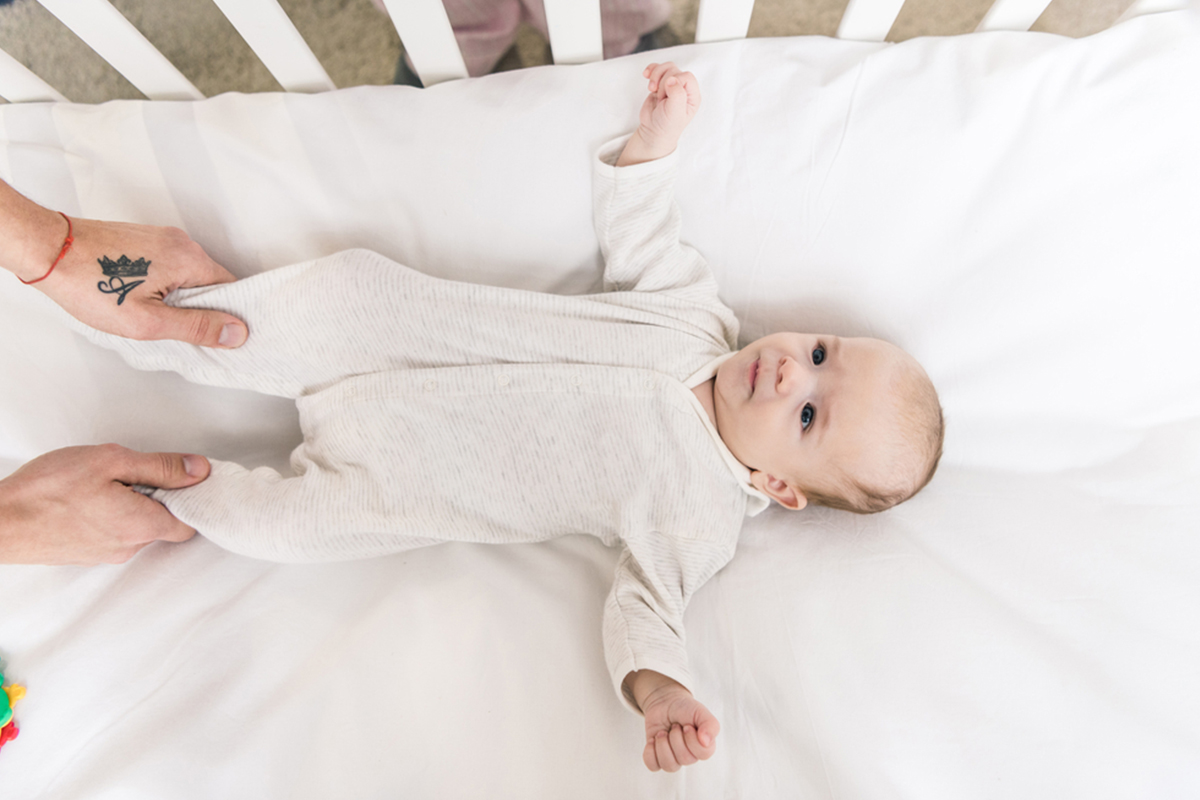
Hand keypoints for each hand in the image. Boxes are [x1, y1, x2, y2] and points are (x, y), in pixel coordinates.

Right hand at [0, 445, 208, 564]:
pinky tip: (88, 498)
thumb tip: (199, 470)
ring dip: (132, 505)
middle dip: (159, 498)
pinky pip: (112, 533)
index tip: (186, 478)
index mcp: (141, 525)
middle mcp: (128, 546)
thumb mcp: (111, 461)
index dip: (193, 499)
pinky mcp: (85, 554)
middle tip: (134, 474)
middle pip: (164, 523)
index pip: (191, 522)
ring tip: (104, 484)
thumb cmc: (47, 491)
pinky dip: (110, 515)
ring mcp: (105, 554)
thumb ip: (161, 466)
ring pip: (136, 528)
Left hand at [31, 215, 247, 347]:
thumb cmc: (89, 284)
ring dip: (178, 296)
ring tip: (149, 312)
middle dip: (199, 307)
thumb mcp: (147, 321)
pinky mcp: (144, 238)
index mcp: (188, 259)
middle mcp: (180, 242)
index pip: (231, 288)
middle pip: (210, 281)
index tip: (217, 334)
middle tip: (173, 328)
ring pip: (187, 274)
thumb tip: (236, 331)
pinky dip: (163, 283)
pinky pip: (169, 264)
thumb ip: (196, 327)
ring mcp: (161, 237)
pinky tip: (138, 296)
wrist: (48, 250)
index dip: (227, 314)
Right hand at [616, 62, 700, 166]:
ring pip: (666, 67)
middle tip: (660, 98)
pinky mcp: (659, 84)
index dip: (675, 82)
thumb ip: (677, 94)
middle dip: (663, 82)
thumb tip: (672, 79)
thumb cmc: (667, 125)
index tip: (667, 96)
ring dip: (656, 75)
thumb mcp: (675, 113)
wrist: (653, 131)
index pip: (687, 77)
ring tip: (651, 89)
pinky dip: (651, 70)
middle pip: (674, 70)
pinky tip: (646, 75)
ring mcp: (671, 85)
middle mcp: (684, 89)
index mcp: (692, 95)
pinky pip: (657, 69)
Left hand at [628, 670, 719, 771]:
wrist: (665, 703)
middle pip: (684, 759)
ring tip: (662, 732)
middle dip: (676, 738)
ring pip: (669, 766)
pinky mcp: (657, 758)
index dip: (692, 739)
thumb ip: (710, 724)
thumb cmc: (685, 709)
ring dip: (662, 745)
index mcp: (704, 746)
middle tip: (674, 726)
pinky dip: (650, 752)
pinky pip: (653, 766)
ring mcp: (673, 758)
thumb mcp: (700, 711)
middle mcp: (690, 756)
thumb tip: (706, 742)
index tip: (687, 725)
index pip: (703, 754)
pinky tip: (652, 740)